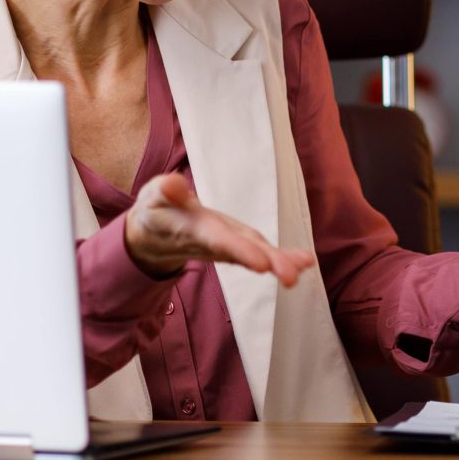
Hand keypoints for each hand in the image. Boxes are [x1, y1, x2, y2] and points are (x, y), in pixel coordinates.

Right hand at [124, 172, 314, 287]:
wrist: (152, 236)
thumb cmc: (155, 211)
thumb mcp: (153, 197)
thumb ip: (164, 191)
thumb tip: (173, 183)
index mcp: (193, 230)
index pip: (218, 241)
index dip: (239, 250)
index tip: (261, 264)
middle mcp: (214, 242)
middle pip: (242, 252)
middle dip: (267, 262)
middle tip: (290, 276)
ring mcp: (226, 245)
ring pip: (254, 253)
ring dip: (279, 261)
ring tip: (303, 266)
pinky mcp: (235, 244)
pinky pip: (260, 251)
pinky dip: (282, 257)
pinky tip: (306, 260)